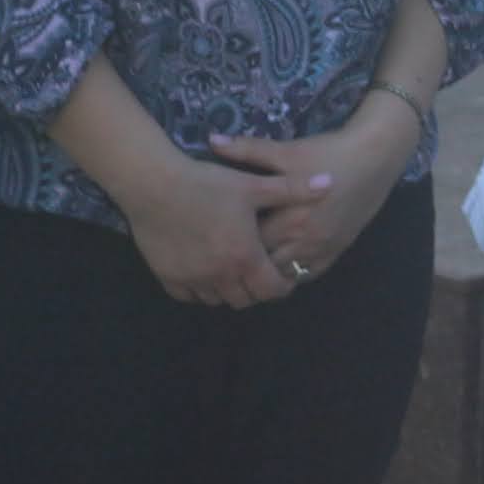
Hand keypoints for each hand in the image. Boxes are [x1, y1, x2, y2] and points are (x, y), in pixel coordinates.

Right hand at [113, 139, 303, 309]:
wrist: (153, 185)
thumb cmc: (205, 184)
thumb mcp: (252, 185)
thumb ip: (292, 189)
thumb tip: (330, 183)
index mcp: (244, 257)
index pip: (272, 290)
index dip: (282, 285)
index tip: (283, 276)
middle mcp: (219, 276)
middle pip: (245, 299)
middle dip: (256, 289)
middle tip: (259, 273)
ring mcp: (192, 279)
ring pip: (217, 300)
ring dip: (229, 290)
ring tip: (233, 271)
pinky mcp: (168, 277)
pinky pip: (189, 295)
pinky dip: (200, 289)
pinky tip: (205, 271)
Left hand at [213, 92, 419, 291]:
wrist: (376, 157)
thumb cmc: (329, 153)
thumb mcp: (287, 152)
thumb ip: (248, 151)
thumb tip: (211, 140)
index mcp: (289, 218)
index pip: (249, 244)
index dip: (230, 242)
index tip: (216, 234)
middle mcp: (305, 241)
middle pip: (265, 266)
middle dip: (245, 262)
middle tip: (226, 253)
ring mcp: (322, 249)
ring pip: (285, 276)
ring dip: (266, 272)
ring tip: (247, 265)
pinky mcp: (336, 251)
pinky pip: (308, 275)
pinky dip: (290, 274)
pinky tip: (277, 265)